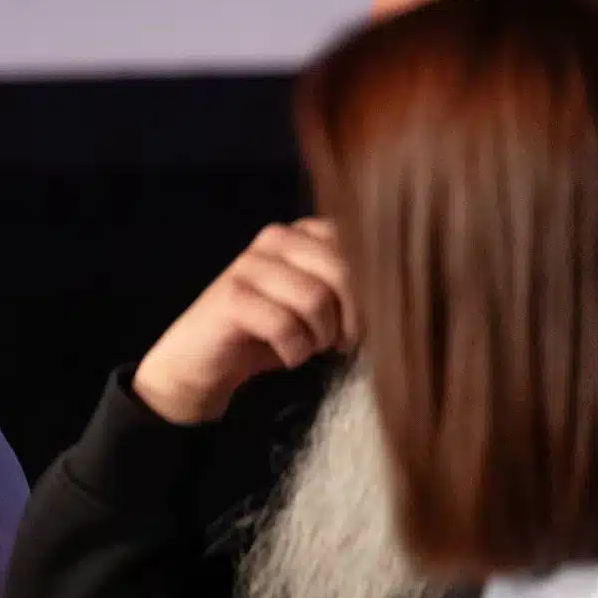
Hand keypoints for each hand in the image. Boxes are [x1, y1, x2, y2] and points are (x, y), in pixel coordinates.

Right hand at [133, 219, 356, 424]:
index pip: (357, 246)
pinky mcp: (230, 297)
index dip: (371, 290)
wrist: (201, 363)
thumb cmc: (267, 335)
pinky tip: (287, 355)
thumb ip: (347, 288)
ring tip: (309, 347)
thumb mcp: (316, 307)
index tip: (360, 323)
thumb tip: (396, 295)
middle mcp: (274, 239)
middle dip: (351, 315)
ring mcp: (248, 265)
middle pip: (342, 269)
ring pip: (315, 299)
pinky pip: (285, 325)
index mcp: (300, 234)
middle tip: (341, 343)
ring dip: (319, 336)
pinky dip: (294, 351)